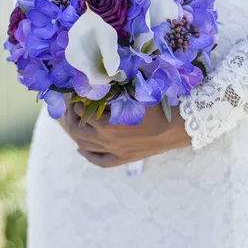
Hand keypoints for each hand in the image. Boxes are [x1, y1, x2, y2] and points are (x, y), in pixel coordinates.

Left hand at [58, 93, 191, 167]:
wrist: (177, 126)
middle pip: (77, 129)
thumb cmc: (155, 105)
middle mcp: (107, 141)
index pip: (81, 111)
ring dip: (75, 131)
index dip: (75, 99)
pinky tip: (81, 148)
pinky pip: (99, 161)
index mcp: (107, 124)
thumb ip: (109, 94)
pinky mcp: (123, 158)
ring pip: (84, 145)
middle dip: (70, 114)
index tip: (75, 91)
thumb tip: (91, 86)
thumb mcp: (129, 95)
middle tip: (71, 103)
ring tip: (73, 120)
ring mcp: (114, 151)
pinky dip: (87, 154)